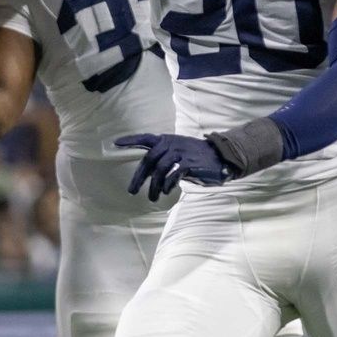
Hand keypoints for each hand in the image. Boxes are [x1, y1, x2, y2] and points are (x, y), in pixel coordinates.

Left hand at [115, 133, 234, 200]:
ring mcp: (181, 152)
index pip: (145, 138)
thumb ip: (162, 158)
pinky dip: (167, 184)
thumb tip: (147, 172)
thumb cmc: (195, 157)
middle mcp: (172, 143)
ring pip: (160, 170)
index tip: (116, 143)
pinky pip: (173, 174)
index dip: (131, 140)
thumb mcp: (177, 151)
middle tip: (132, 191)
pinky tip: (165, 191)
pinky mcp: (190, 163)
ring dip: (153, 186)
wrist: (220, 157)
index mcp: (167, 140)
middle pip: (149, 160)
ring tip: (152, 198)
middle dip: (139, 177)